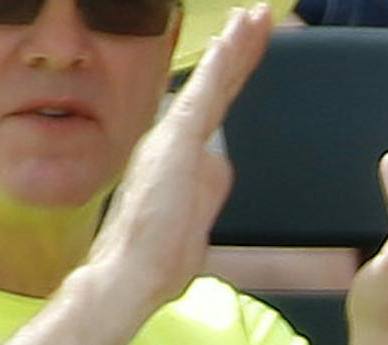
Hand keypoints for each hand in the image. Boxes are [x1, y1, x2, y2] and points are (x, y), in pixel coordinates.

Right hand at [83, 6, 273, 318]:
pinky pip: (202, 98)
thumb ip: (207, 194)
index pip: (216, 105)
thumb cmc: (153, 262)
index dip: (234, 74)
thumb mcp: (193, 226)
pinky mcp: (176, 145)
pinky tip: (230, 42)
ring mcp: (175, 138)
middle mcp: (175, 137)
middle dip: (240, 49)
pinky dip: (218, 69)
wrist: (129, 275)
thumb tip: (219, 168)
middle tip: (259, 16)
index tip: (249, 46)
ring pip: (213, 84)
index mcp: (181, 155)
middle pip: (217, 86)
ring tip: (256, 16)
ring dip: (236, 47)